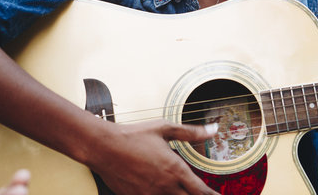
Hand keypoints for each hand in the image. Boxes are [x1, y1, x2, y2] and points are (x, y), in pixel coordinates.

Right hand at [90, 120, 219, 194]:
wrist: (104, 146)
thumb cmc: (134, 135)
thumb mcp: (165, 128)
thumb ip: (191, 132)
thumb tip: (213, 129)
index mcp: (175, 169)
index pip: (201, 191)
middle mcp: (165, 186)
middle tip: (199, 192)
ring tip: (181, 191)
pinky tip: (164, 192)